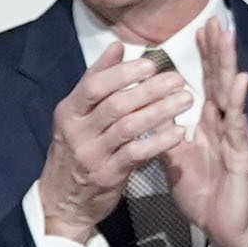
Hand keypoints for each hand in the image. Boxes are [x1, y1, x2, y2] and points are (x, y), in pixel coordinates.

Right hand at [37, 48, 193, 243]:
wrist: (62, 200)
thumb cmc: (76, 149)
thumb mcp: (78, 115)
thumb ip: (97, 80)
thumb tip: (117, 46)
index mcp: (69, 112)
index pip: (94, 86)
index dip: (123, 73)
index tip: (151, 64)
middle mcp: (77, 132)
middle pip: (116, 105)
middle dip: (150, 90)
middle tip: (178, 79)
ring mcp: (91, 155)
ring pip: (128, 127)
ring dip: (160, 111)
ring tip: (186, 99)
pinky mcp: (107, 175)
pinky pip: (136, 155)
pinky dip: (158, 142)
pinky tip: (178, 132)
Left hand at [163, 17, 247, 246]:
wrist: (222, 225)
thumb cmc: (204, 193)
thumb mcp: (177, 162)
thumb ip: (168, 137)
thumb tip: (151, 116)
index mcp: (210, 124)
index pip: (207, 83)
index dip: (205, 57)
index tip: (200, 29)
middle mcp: (227, 124)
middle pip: (221, 80)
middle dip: (218, 50)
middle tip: (215, 20)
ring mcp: (238, 136)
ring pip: (233, 94)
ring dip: (230, 64)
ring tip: (227, 38)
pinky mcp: (244, 153)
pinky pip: (239, 124)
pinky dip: (238, 102)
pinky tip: (239, 82)